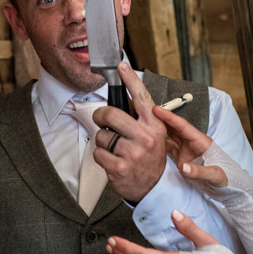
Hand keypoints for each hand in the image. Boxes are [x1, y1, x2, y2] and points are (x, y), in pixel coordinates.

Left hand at [91, 62, 165, 202]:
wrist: (153, 187)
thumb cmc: (150, 157)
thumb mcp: (153, 134)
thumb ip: (140, 116)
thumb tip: (126, 97)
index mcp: (154, 125)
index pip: (142, 97)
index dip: (130, 79)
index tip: (121, 66)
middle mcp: (145, 137)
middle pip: (111, 114)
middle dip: (100, 116)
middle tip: (101, 120)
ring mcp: (132, 153)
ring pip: (102, 135)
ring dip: (102, 140)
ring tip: (114, 147)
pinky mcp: (120, 167)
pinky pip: (98, 153)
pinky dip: (100, 155)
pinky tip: (111, 159)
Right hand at [152, 104, 226, 188]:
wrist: (226, 186)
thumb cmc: (225, 178)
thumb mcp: (215, 175)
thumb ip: (199, 171)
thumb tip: (182, 167)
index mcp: (201, 142)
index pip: (183, 126)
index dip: (169, 117)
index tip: (157, 110)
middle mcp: (192, 142)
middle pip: (174, 127)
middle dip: (161, 118)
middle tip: (144, 110)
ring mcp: (186, 149)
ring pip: (170, 135)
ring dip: (158, 128)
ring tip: (143, 121)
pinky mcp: (182, 157)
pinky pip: (168, 147)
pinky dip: (159, 143)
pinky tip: (149, 140)